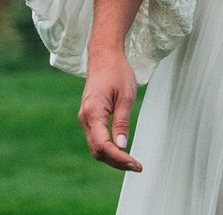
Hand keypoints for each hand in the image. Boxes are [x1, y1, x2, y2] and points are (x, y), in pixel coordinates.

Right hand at [79, 46, 142, 170]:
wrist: (104, 56)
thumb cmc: (117, 72)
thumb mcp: (126, 96)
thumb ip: (122, 122)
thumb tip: (121, 146)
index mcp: (93, 113)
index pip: (103, 145)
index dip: (119, 158)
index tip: (135, 164)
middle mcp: (85, 118)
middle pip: (98, 150)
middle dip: (116, 162)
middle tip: (137, 166)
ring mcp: (86, 118)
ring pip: (96, 147)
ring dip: (112, 157)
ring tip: (132, 162)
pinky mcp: (90, 117)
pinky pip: (97, 138)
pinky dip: (108, 148)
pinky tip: (122, 151)